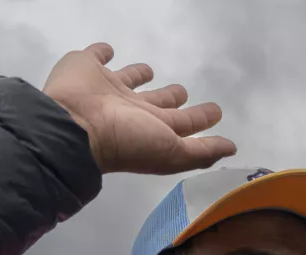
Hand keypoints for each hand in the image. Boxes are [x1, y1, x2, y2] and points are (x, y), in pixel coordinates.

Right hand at [42, 43, 235, 174]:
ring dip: (139, 75)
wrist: (74, 124)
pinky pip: (96, 56)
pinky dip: (101, 53)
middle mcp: (131, 111)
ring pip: (128, 80)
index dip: (200, 118)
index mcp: (152, 128)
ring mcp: (108, 90)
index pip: (183, 122)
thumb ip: (202, 151)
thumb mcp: (172, 152)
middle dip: (171, 97)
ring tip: (150, 70)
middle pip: (157, 102)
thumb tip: (231, 149)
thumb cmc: (125, 140)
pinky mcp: (86, 68)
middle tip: (183, 91)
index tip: (216, 111)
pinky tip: (107, 50)